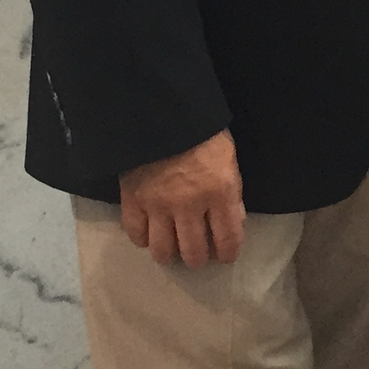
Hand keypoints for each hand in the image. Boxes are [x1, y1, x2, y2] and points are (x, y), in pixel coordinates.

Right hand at [120, 131, 245, 266]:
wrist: (162, 109)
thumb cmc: (202, 131)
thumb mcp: (229, 157)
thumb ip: (232, 192)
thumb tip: (236, 220)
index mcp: (219, 193)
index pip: (228, 240)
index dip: (228, 254)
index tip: (225, 255)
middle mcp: (189, 206)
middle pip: (193, 252)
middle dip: (198, 258)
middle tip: (197, 253)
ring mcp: (158, 205)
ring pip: (162, 251)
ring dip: (170, 254)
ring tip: (172, 248)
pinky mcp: (133, 200)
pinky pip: (135, 234)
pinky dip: (142, 239)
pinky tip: (149, 233)